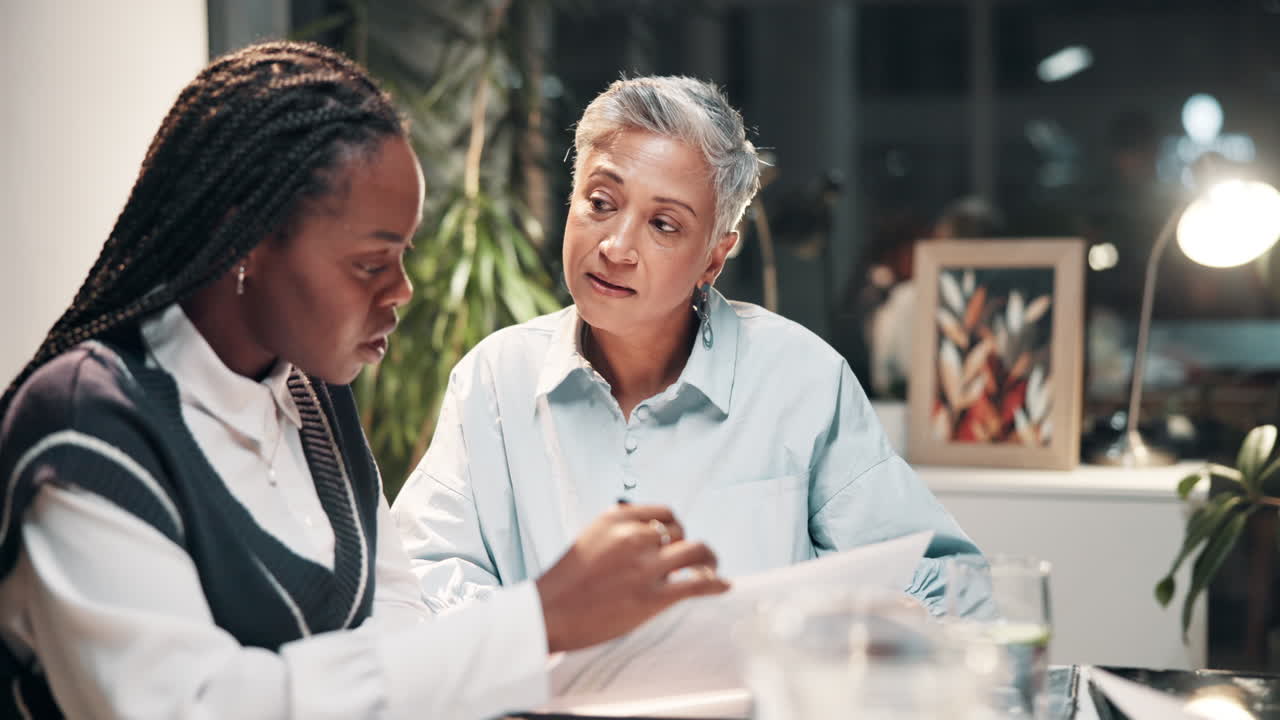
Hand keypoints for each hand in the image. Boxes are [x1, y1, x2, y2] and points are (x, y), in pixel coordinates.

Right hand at [535, 504, 728, 652]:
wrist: (547, 613)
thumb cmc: (565, 584)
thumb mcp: (589, 540)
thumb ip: (618, 533)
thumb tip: (650, 534)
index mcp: (616, 519)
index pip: (663, 513)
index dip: (675, 526)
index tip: (676, 538)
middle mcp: (633, 537)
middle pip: (680, 532)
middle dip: (686, 546)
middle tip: (691, 559)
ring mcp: (644, 567)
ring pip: (696, 552)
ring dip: (709, 560)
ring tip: (711, 568)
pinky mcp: (652, 597)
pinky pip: (697, 583)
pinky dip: (716, 583)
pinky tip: (723, 585)